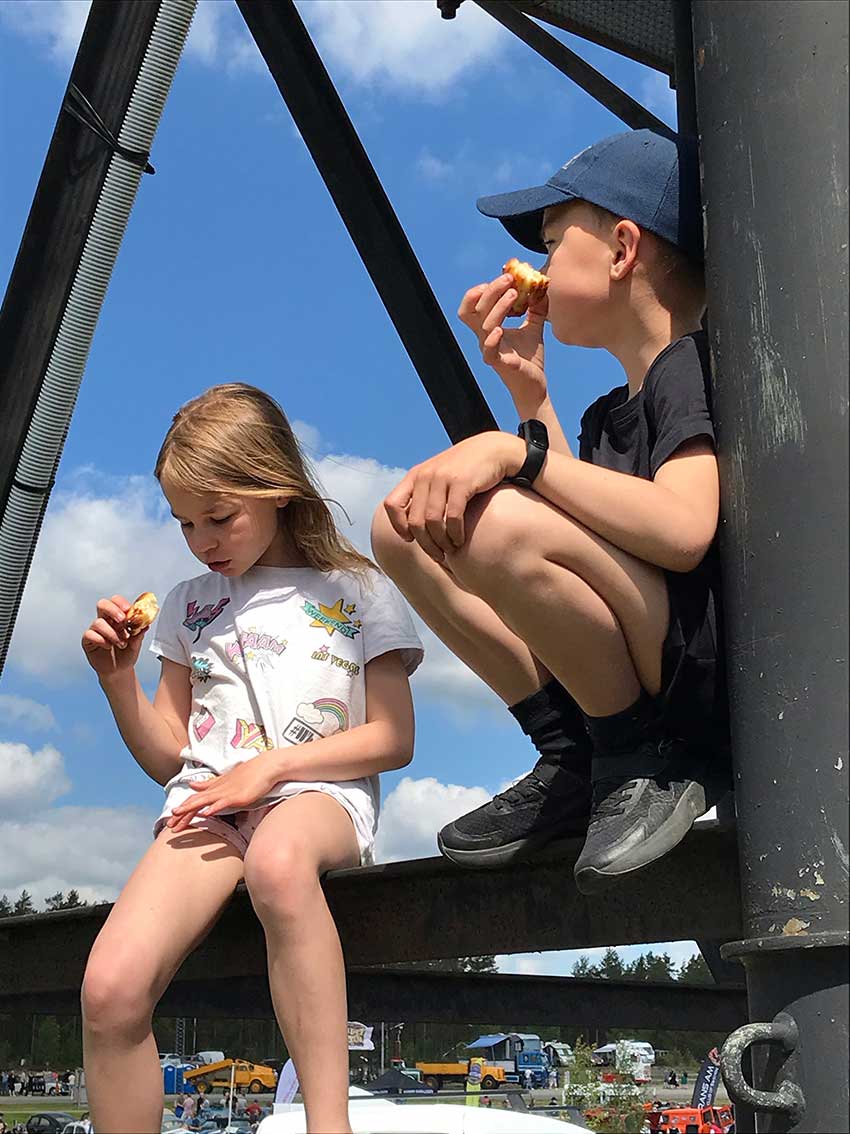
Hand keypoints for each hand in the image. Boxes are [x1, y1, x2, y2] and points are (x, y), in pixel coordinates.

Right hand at [81, 595, 146, 678]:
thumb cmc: (127, 654)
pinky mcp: (88, 640)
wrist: (119, 670)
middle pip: (102, 604)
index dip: (120, 602)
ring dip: (112, 633)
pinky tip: (108, 646)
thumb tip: (146, 623)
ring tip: (122, 643)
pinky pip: (89, 634)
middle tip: (122, 620)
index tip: (128, 610)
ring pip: (98, 622)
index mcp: (117, 617)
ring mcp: (95, 630)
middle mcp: (105, 621)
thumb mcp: (137, 643)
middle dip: (112, 610)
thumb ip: (139, 632)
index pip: (115, 601)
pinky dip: (101, 640)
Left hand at [166, 754, 284, 831]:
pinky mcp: (237, 796)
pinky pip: (223, 802)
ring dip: (190, 809)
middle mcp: (217, 790)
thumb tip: (192, 785)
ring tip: (177, 815)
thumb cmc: (249, 775)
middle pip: (195, 802)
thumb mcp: (225, 780)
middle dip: (181, 814)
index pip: (193, 801)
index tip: (172, 823)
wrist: (266, 767)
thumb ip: (208, 784)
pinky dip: (213, 807)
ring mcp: (226, 792)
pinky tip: (205, 813)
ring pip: (204, 802)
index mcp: (214, 788)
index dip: (182, 811)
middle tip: (169, 827)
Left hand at [383, 432, 522, 561]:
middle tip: (437, 555)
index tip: (411, 539)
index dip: (398, 526)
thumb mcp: (439, 477)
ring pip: (432, 521)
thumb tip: (412, 529)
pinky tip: (460, 540)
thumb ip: (424, 496)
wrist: (494, 450)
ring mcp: (442, 478)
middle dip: (425, 543)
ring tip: (450, 550)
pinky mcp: (462, 482)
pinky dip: (455, 533)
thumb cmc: (467, 470)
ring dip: (441, 541)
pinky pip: (452, 516)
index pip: (392, 505)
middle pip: (414, 521)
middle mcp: (425, 475)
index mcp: (415, 475)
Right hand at [458, 272, 547, 402]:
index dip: (478, 291)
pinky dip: (492, 339)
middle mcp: (485, 338)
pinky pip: (489, 351)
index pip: (471, 306)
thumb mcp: (533, 328)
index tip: (500, 280)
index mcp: (488, 328)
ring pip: (484, 325)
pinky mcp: (500, 364)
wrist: (535, 385)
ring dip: (498, 306)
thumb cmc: (529, 359)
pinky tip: (501, 329)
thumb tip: (543, 288)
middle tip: (508, 279)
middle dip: (491, 290)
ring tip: (513, 294)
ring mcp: (491, 350)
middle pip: (475, 309)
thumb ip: (535, 309)